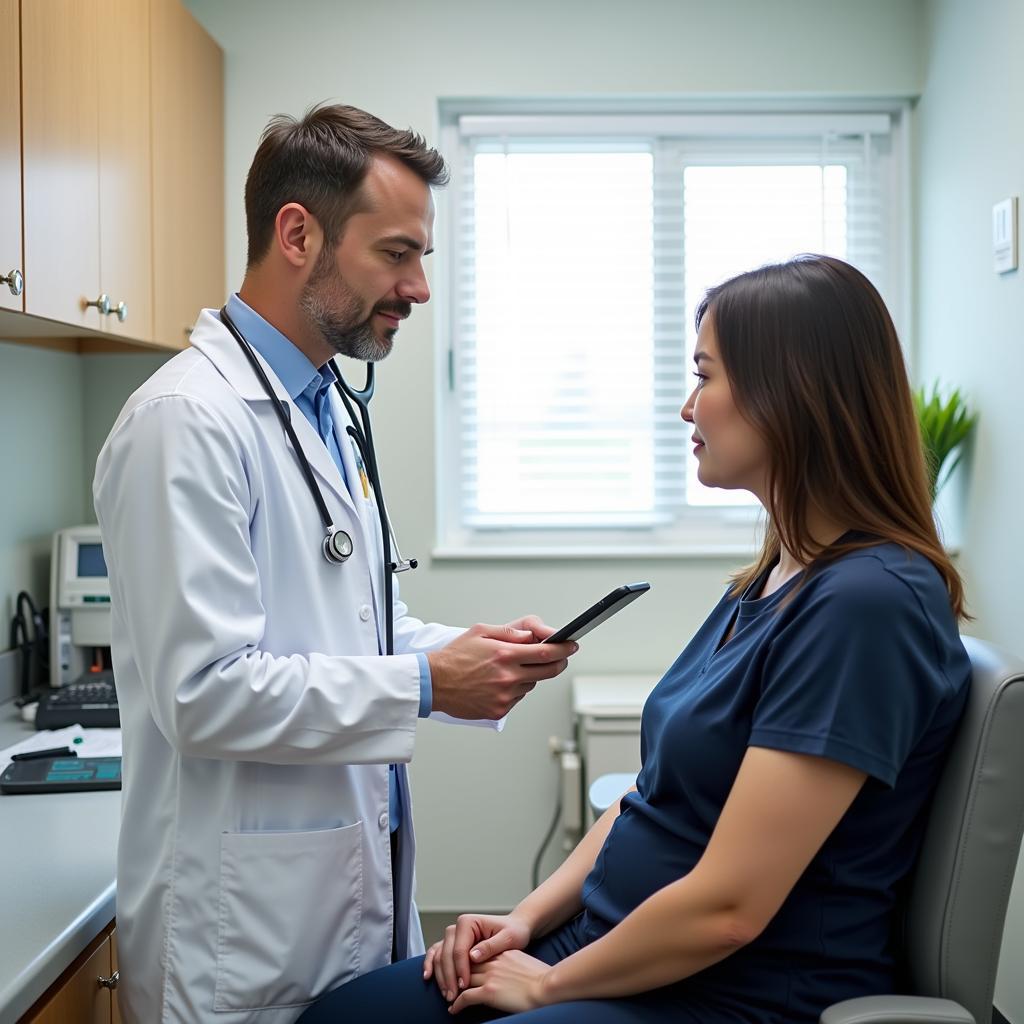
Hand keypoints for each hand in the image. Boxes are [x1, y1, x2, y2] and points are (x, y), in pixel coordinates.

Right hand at [423, 912, 532, 1002]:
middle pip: (446, 954)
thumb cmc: (514, 931)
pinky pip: (437, 953)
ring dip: (441, 976)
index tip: (464, 985)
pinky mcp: (453, 945)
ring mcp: (453, 936)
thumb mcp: (508, 937)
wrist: (515, 928)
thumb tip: (473, 956)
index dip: (460, 969)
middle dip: (449, 976)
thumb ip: (491, 946)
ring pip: (439, 956)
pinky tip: (428, 976)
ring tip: (447, 994)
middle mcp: (457, 927)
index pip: (459, 949)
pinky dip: (431, 964)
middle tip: (453, 996)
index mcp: (468, 922)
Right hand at [427, 621, 575, 720]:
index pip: (546, 652)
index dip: (564, 649)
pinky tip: (498, 683)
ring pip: (531, 685)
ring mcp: (504, 696)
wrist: (433, 683)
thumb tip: (533, 635)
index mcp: (505, 654)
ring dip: (529, 676)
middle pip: (548, 671)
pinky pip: (517, 698)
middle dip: (558, 662)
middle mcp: (508, 676)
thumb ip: (510, 632)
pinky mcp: (499, 710)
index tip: (572, 646)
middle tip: (559, 657)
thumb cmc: (455, 656)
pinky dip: (515, 690)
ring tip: (509, 669)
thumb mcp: (481, 632)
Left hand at [448, 950, 551, 1014]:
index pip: (477, 954)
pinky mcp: (489, 991)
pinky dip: (457, 1004)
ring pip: (461, 979)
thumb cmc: (542, 979)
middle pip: (466, 964)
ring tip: (448, 997)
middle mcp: (494, 961)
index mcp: (502, 952)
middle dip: (455, 974)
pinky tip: (454, 1009)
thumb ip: (511, 964)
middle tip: (448, 983)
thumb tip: (505, 974)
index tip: (461, 970)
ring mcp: (490, 975)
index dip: (466, 962)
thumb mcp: (524, 964)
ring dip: (452, 989)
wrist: (547, 987)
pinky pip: (465, 997)